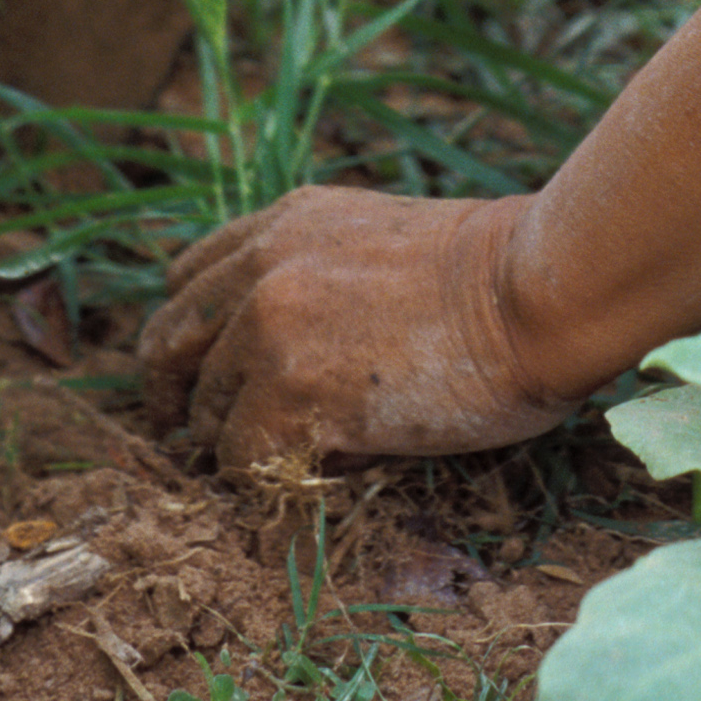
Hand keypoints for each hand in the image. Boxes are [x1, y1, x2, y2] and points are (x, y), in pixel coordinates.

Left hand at [138, 186, 570, 474]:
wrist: (534, 290)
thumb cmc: (496, 276)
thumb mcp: (381, 243)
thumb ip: (322, 273)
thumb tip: (298, 349)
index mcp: (286, 222)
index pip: (189, 278)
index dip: (190, 337)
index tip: (204, 379)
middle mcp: (262, 265)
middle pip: (166, 343)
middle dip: (175, 399)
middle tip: (198, 442)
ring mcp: (268, 327)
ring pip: (204, 415)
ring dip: (242, 445)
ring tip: (305, 453)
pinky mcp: (287, 390)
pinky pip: (242, 462)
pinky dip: (280, 478)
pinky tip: (343, 463)